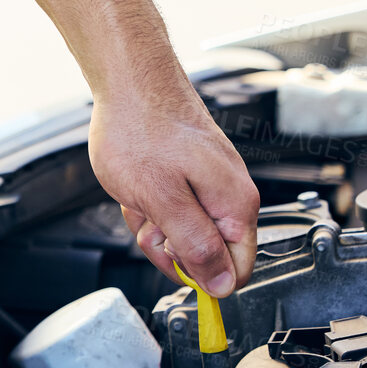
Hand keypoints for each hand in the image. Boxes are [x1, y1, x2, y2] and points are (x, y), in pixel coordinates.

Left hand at [90, 82, 258, 296]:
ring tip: (140, 196)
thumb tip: (222, 285)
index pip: (236, 270)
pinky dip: (147, 204)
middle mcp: (231, 196)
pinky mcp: (190, 175)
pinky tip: (136, 186)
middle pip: (205, 253)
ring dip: (153, 223)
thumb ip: (195, 246)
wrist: (130, 82)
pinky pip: (170, 209)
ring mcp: (210, 184)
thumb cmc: (141, 131)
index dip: (200, 275)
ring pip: (182, 231)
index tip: (173, 258)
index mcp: (235, 206)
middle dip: (170, 246)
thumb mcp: (163, 201)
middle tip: (150, 220)